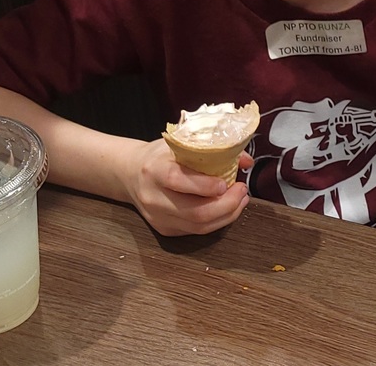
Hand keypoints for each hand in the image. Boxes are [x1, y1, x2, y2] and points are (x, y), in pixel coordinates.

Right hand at [119, 138, 251, 236]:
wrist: (130, 174)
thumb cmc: (158, 155)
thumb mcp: (179, 143)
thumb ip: (211, 148)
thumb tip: (245, 160)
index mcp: (154, 170)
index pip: (178, 180)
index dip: (204, 185)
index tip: (225, 182)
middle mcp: (153, 197)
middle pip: (194, 212)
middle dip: (226, 205)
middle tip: (242, 191)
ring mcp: (158, 217)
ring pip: (198, 227)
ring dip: (226, 215)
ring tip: (240, 200)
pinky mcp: (164, 230)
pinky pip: (195, 231)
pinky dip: (216, 221)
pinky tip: (226, 209)